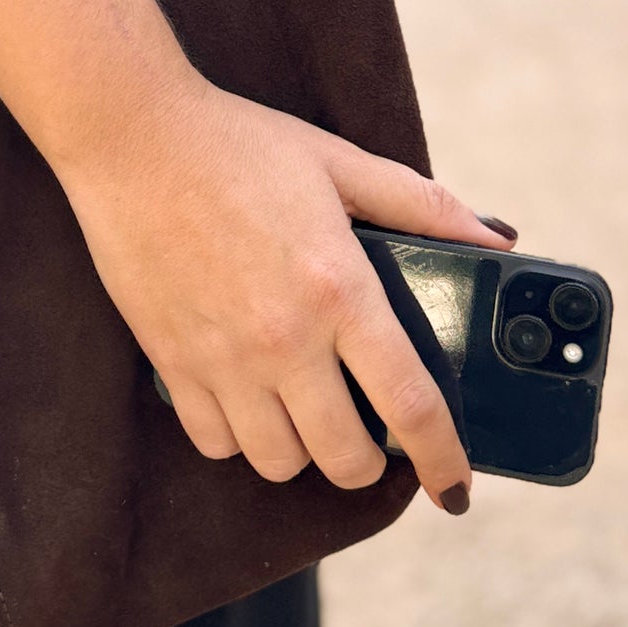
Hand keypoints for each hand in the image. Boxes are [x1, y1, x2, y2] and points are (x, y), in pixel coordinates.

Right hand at [51, 76, 500, 511]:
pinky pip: (215, 441)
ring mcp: (223, 358)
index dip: (444, 460)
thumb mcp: (339, 162)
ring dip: (304, 450)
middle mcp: (285, 339)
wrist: (133, 138)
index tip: (455, 488)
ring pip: (278, 461)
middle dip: (370, 462)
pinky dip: (239, 437)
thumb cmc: (238, 143)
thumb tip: (494, 239)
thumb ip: (421, 205)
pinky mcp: (172, 362)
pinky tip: (249, 402)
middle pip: (344, 456)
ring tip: (307, 414)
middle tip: (371, 438)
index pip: (410, 404)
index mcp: (339, 290)